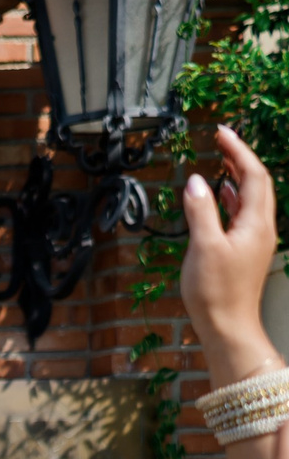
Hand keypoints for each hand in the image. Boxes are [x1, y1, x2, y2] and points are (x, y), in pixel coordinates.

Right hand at [179, 124, 279, 361]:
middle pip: (258, 182)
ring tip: (222, 161)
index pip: (254, 174)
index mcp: (256, 223)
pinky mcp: (246, 250)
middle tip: (222, 141)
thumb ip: (200, 210)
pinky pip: (245, 214)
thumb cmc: (216, 291)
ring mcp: (256, 240)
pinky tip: (222, 196)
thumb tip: (196, 181)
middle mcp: (262, 228)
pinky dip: (234, 197)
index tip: (222, 133)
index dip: (238, 150)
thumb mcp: (203, 246)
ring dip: (238, 176)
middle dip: (241, 158)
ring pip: (252, 197)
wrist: (228, 326)